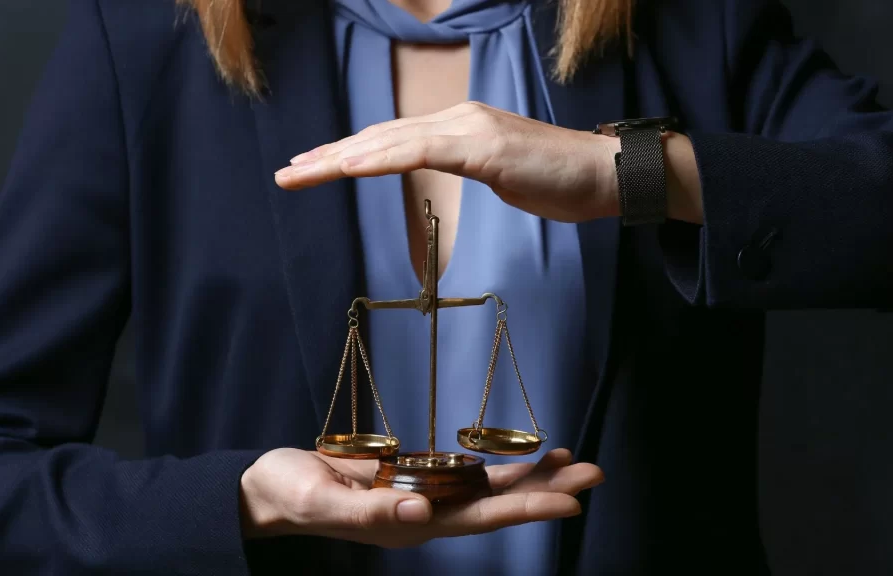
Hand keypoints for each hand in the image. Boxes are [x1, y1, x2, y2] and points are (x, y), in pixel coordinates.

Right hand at [240, 447, 602, 547]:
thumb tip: (421, 511)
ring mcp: (421, 499)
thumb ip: (370, 509)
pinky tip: (523, 458)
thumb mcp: (320, 500)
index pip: (479, 518)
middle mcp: (424, 515)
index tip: (570, 501)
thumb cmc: (288, 495)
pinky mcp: (413, 480)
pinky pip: (466, 475)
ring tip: (573, 462)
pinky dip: (499, 466)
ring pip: (488, 490)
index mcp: (408, 525)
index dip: (526, 509)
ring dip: (532, 479)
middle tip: (594, 473)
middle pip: (497, 505)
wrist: (269, 490)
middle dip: (546, 491)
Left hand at [274, 101, 618, 222]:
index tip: (311, 168)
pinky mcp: (482, 147)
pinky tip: (349, 169)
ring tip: (300, 173)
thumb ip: (468, 167)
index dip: (346, 152)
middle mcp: (456, 120)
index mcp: (458, 127)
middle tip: (286, 173)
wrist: (606, 174)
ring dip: (339, 159)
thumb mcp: (500, 174)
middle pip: (378, 137)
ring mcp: (468, 129)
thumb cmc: (558, 181)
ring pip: (389, 142)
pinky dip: (380, 160)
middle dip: (327, 156)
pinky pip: (421, 152)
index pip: (390, 139)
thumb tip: (447, 172)